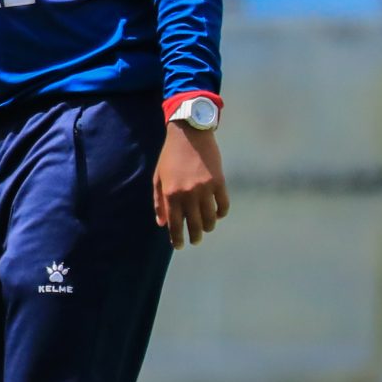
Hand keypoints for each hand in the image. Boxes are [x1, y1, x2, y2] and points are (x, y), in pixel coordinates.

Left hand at [153, 124, 228, 248]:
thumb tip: (161, 223)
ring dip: (208, 227)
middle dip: (194, 236)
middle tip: (195, 241)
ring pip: (211, 218)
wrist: (189, 135)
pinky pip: (223, 205)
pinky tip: (217, 215)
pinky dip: (221, 213)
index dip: (177, 237)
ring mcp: (206, 189)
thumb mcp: (158, 178)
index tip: (179, 246)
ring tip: (206, 229)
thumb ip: (158, 201)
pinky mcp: (219, 182)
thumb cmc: (169, 157)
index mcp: (171, 194)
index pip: (175, 223)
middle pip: (195, 224)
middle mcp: (188, 194)